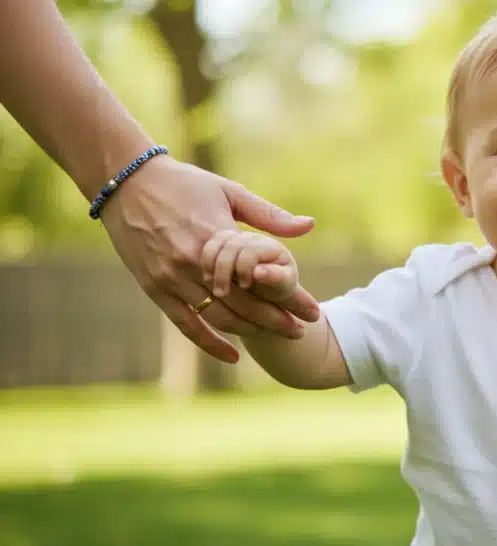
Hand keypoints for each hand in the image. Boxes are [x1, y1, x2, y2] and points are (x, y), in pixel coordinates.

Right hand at [100, 156, 321, 362]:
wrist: (125, 181)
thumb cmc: (183, 183)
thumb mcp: (230, 192)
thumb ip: (270, 215)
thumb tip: (309, 226)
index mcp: (217, 238)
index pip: (262, 279)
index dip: (290, 299)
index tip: (312, 312)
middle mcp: (194, 263)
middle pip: (244, 304)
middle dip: (277, 320)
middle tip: (302, 331)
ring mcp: (172, 279)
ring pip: (218, 317)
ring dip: (250, 331)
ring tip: (278, 337)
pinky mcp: (154, 289)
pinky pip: (186, 324)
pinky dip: (210, 343)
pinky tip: (233, 356)